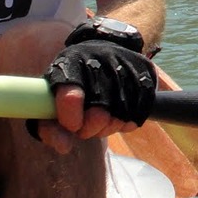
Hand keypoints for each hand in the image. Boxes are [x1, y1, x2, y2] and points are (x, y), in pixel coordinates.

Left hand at [39, 41, 155, 152]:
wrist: (101, 51)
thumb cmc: (72, 84)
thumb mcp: (52, 101)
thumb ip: (51, 128)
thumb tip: (64, 146)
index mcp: (69, 64)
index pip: (70, 97)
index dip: (71, 120)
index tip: (72, 126)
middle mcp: (99, 59)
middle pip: (100, 112)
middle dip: (92, 128)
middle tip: (86, 127)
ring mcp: (126, 63)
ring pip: (123, 114)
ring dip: (111, 126)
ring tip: (103, 121)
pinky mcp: (146, 69)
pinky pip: (142, 110)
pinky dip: (129, 120)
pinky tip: (119, 116)